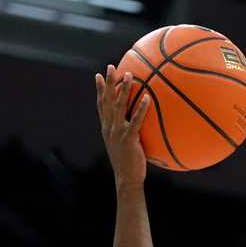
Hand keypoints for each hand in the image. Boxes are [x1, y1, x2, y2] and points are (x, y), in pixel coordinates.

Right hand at [94, 66, 149, 188]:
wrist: (126, 179)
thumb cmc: (128, 165)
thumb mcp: (124, 147)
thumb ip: (127, 134)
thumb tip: (137, 127)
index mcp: (107, 128)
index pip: (101, 105)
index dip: (98, 90)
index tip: (98, 75)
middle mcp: (109, 128)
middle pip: (107, 100)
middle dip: (108, 82)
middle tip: (110, 67)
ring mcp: (117, 132)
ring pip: (119, 106)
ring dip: (123, 89)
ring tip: (128, 75)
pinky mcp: (128, 139)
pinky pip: (135, 120)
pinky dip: (141, 108)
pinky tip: (147, 98)